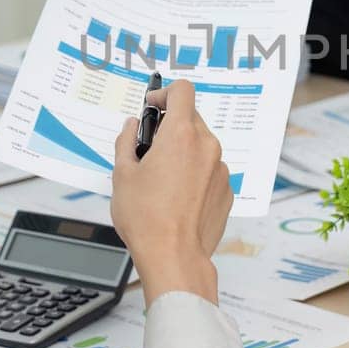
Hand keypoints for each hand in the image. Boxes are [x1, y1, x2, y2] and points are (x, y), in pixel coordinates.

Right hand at [111, 80, 232, 302]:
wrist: (174, 256)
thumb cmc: (146, 218)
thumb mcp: (122, 174)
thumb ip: (126, 142)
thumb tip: (131, 127)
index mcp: (180, 135)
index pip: (182, 92)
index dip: (165, 93)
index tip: (153, 106)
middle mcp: (206, 146)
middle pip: (191, 119)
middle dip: (170, 127)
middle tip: (149, 148)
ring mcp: (220, 169)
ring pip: (201, 146)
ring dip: (183, 151)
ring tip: (161, 178)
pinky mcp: (226, 190)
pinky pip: (210, 170)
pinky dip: (195, 173)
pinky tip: (177, 196)